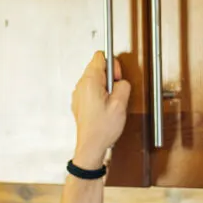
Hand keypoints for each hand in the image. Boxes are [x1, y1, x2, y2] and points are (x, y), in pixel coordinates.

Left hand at [71, 51, 130, 168]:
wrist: (91, 146)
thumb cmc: (102, 129)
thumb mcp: (120, 104)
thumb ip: (123, 85)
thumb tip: (121, 82)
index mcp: (90, 82)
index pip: (100, 56)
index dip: (113, 64)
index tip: (117, 78)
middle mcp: (81, 85)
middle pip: (97, 67)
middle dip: (110, 77)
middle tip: (115, 93)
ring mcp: (78, 94)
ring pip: (95, 79)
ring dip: (105, 87)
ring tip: (110, 103)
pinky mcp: (79, 102)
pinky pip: (91, 90)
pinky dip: (99, 95)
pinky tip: (104, 108)